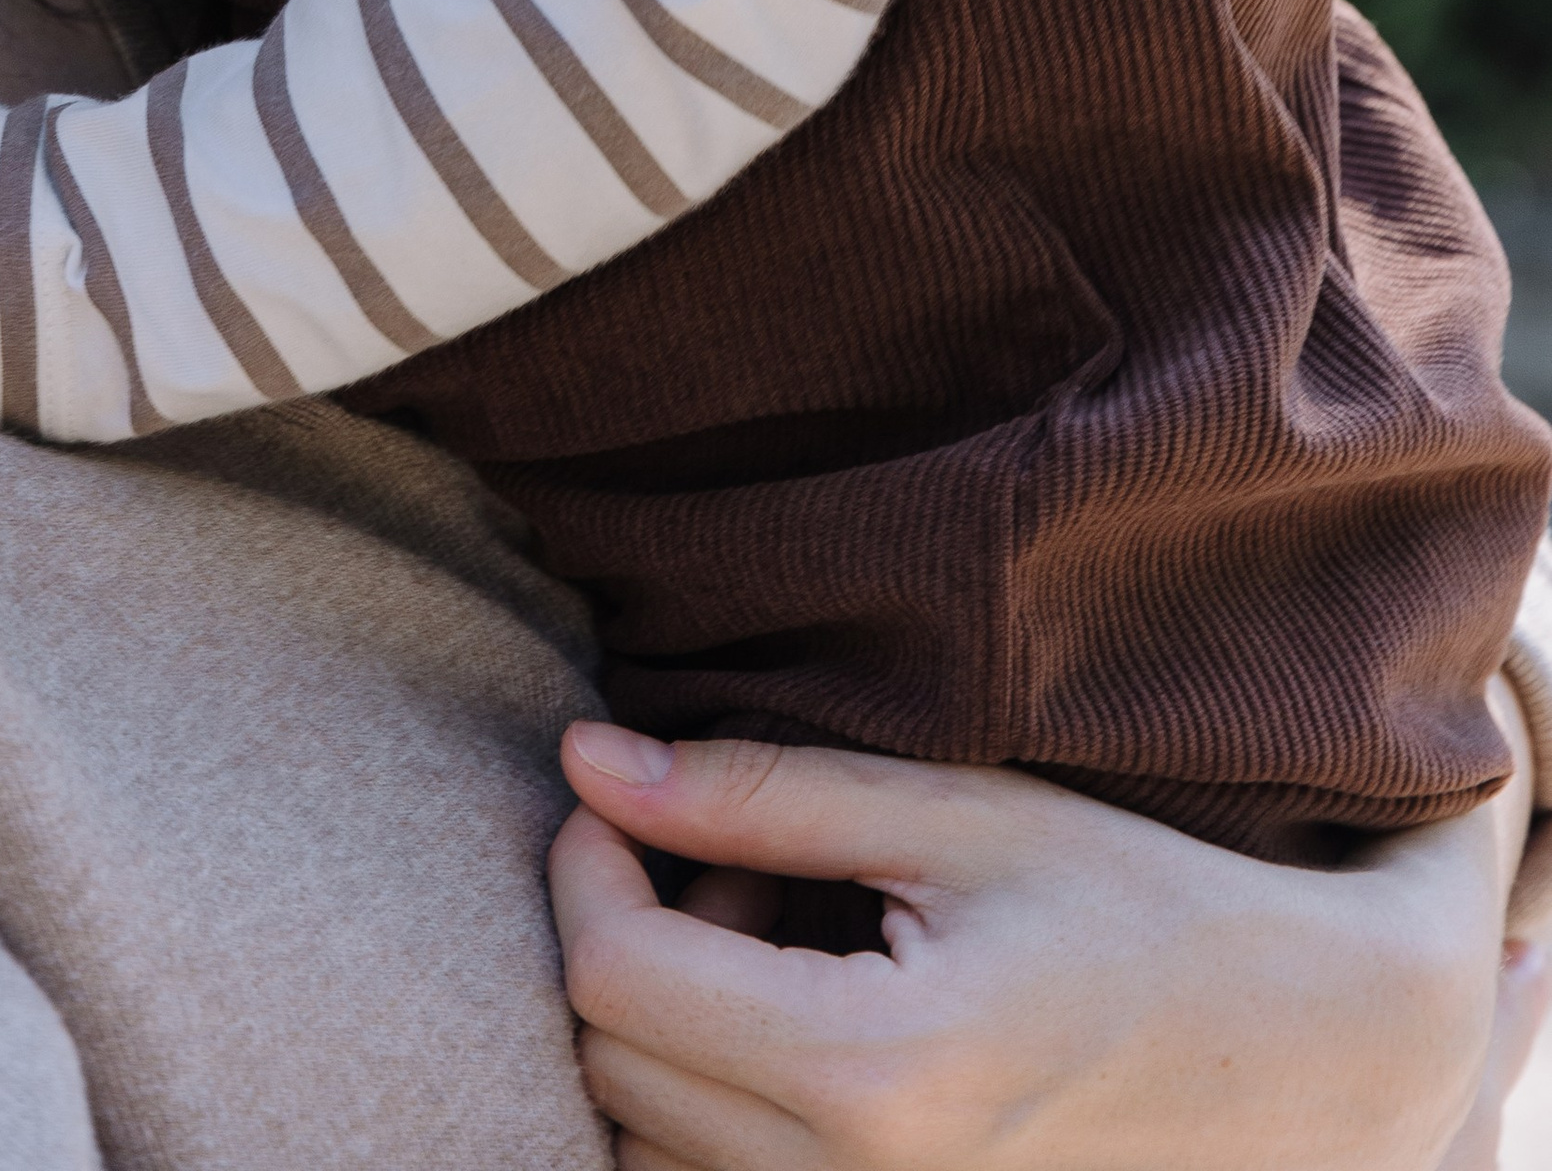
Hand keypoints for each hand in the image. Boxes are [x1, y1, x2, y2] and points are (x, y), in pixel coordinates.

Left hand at [548, 712, 1533, 1170]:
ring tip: (780, 943)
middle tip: (731, 857)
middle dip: (631, 939)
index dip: (583, 867)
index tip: (614, 789)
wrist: (1307, 1061)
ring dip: (667, 1036)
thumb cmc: (1140, 910)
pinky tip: (801, 1025)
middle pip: (615, 1070)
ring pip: (648, 1150)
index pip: (616, 982)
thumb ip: (760, 792)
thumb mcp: (958, 817)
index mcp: (877, 1076)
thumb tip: (587, 757)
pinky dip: (712, 1109)